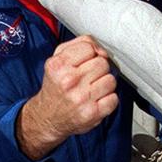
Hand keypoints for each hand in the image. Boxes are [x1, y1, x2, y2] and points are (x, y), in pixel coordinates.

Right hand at [16, 35, 117, 159]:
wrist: (48, 117)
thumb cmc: (56, 86)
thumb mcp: (58, 59)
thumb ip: (80, 44)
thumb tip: (101, 50)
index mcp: (58, 65)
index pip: (89, 48)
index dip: (91, 54)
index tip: (86, 62)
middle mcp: (68, 81)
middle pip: (102, 63)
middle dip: (99, 69)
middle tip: (89, 77)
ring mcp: (81, 99)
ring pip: (110, 80)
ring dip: (105, 84)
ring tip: (93, 89)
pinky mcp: (92, 113)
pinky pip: (114, 99)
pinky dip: (108, 100)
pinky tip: (96, 100)